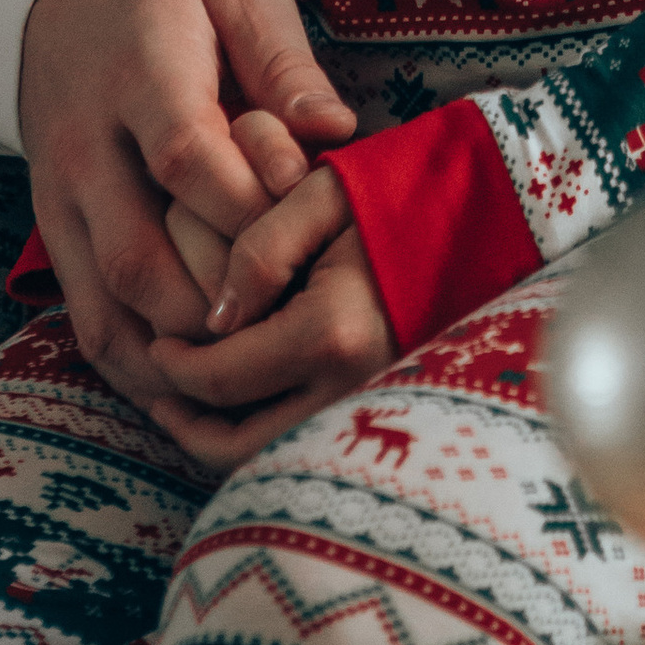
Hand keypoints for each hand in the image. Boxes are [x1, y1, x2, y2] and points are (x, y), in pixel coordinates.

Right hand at [17, 0, 354, 442]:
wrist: (54, 4)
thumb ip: (284, 61)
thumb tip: (335, 132)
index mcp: (140, 74)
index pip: (185, 156)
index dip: (244, 211)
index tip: (298, 238)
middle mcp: (87, 147)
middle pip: (138, 254)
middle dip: (215, 307)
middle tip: (282, 326)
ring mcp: (60, 201)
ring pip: (106, 305)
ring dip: (177, 356)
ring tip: (247, 378)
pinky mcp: (52, 237)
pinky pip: (86, 320)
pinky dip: (136, 366)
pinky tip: (191, 390)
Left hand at [145, 167, 397, 470]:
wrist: (489, 211)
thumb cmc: (401, 188)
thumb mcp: (322, 194)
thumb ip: (258, 252)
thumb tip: (212, 320)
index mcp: (330, 332)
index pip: (219, 378)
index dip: (173, 366)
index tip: (155, 343)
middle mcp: (352, 386)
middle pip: (239, 445)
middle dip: (187, 421)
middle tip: (160, 386)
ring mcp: (376, 405)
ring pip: (275, 456)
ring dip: (224, 436)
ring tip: (193, 400)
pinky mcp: (390, 409)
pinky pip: (309, 440)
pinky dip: (267, 431)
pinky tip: (249, 398)